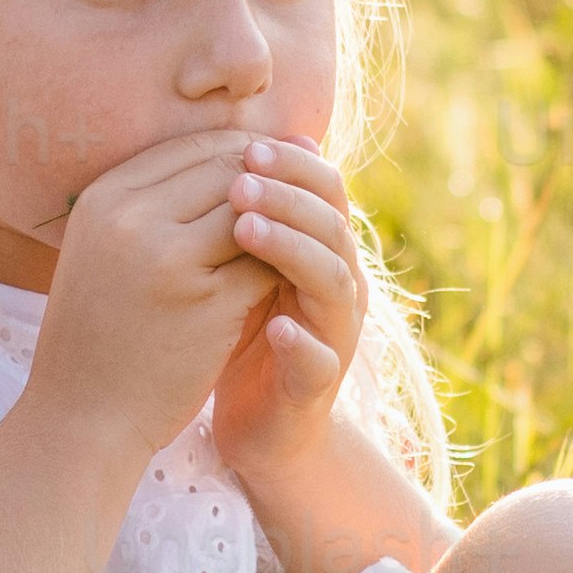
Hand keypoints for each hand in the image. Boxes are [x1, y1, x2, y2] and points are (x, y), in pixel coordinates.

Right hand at [31, 121, 291, 449]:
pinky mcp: (206, 304)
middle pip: (228, 171)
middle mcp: (132, 219)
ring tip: (295, 237)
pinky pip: (266, 263)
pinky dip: (283, 265)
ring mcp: (170, 260)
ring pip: (255, 212)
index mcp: (104, 198)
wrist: (80, 416)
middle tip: (295, 203)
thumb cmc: (98, 333)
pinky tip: (289, 279)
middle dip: (269, 184)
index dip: (239, 157)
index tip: (268, 175)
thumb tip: (227, 159)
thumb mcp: (103, 251)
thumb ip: (150, 205)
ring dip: (281, 222)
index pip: (192, 148)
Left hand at [196, 139, 373, 483]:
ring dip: (293, 253)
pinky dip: (301, 342)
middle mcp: (338, 288)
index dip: (293, 166)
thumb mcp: (241, 269)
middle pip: (332, 228)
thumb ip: (247, 216)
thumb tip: (234, 145)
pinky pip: (318, 361)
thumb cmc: (243, 336)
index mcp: (323, 252)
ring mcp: (333, 338)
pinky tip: (276, 327)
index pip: (324, 191)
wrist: (262, 426)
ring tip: (247, 230)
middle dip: (289, 199)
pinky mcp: (314, 387)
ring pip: (334, 284)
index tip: (246, 146)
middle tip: (243, 180)